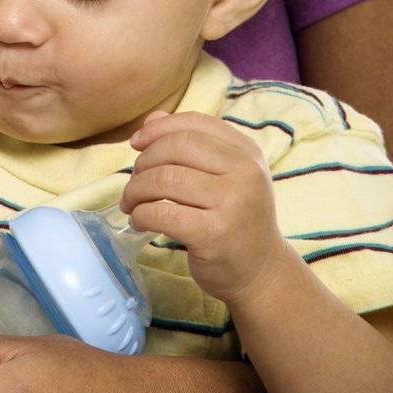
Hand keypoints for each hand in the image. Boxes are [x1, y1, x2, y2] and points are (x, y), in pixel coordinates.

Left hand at [120, 109, 287, 306]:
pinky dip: (141, 215)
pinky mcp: (214, 234)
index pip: (194, 123)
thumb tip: (151, 120)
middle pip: (177, 147)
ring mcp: (232, 203)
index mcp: (247, 151)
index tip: (136, 143)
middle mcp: (245, 172)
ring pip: (165, 179)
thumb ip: (191, 144)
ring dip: (136, 191)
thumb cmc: (236, 219)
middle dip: (144, 162)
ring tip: (131, 204)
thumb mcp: (224, 175)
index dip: (158, 128)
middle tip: (134, 182)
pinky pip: (162, 213)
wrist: (261, 272)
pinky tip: (139, 222)